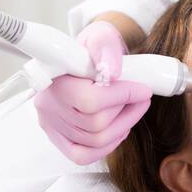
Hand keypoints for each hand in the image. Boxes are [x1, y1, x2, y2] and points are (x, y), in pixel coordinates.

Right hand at [33, 20, 152, 164]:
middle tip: (142, 97)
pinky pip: (82, 155)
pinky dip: (107, 145)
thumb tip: (112, 72)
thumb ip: (107, 49)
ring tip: (134, 108)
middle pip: (95, 124)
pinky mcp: (57, 137)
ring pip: (94, 141)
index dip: (123, 96)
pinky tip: (119, 128)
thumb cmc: (93, 48)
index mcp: (55, 78)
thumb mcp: (102, 36)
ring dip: (123, 126)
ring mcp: (51, 123)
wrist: (85, 57)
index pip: (90, 100)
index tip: (143, 90)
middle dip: (127, 111)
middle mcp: (48, 104)